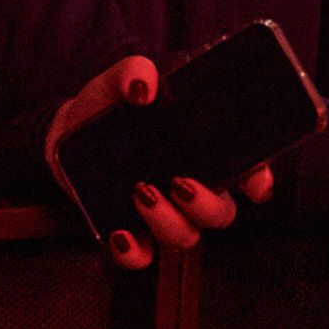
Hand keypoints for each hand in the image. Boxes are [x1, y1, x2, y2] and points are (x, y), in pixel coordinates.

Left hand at [45, 54, 273, 270]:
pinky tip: (120, 232)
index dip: (259, 181)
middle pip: (221, 213)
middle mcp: (190, 188)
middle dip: (207, 204)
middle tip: (179, 181)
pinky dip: (134, 252)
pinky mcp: (128, 230)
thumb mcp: (121, 79)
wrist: (68, 129)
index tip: (255, 182)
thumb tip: (143, 88)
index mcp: (204, 152)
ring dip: (169, 221)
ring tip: (141, 191)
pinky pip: (140, 256)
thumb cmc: (111, 103)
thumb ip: (134, 72)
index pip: (249, 173)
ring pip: (186, 236)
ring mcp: (161, 213)